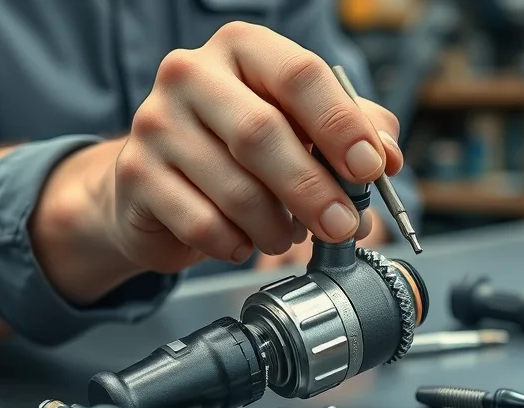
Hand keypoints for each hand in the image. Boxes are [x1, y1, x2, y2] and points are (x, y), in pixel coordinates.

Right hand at [31, 22, 402, 304]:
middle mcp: (191, 74)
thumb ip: (352, 128)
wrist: (156, 184)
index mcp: (242, 49)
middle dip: (313, 189)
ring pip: (234, 188)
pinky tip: (243, 242)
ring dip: (276, 226)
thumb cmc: (238, 149)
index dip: (341, 125)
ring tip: (288, 235)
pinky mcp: (135, 175)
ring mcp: (155, 123)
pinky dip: (236, 244)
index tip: (370, 168)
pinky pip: (202, 223)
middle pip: (262, 133)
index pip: (300, 74)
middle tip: (343, 225)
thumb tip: (388, 156)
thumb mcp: (301, 125)